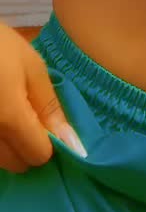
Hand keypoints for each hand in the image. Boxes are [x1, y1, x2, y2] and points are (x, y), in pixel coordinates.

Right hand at [0, 23, 86, 172]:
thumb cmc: (0, 46)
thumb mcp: (32, 67)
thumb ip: (50, 106)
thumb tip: (72, 142)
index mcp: (10, 119)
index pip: (38, 156)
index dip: (49, 141)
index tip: (46, 121)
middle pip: (17, 164)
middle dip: (28, 145)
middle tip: (27, 114)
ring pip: (0, 161)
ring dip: (9, 145)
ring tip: (8, 110)